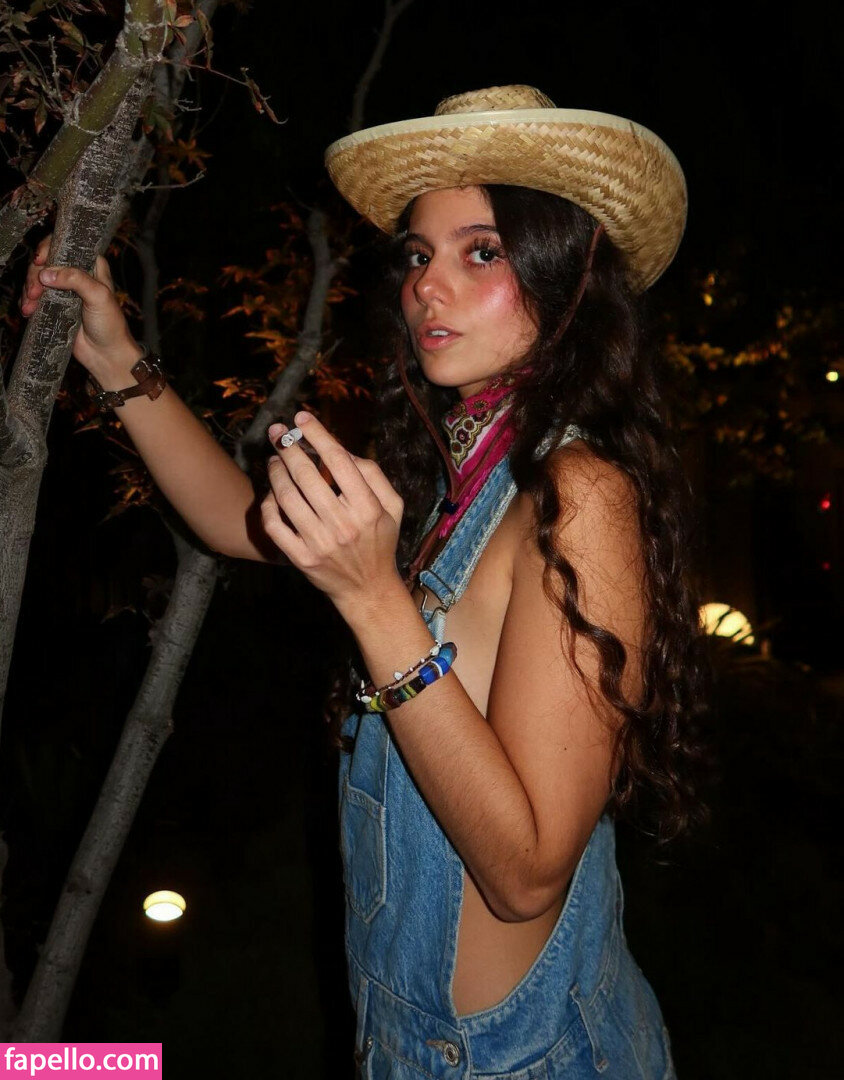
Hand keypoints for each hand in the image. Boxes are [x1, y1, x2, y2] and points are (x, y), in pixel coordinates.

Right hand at [19, 233, 143, 378]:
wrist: (106, 355)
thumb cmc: (110, 325)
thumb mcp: (99, 297)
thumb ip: (76, 280)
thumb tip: (47, 274)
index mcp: (92, 265)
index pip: (66, 245)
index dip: (49, 248)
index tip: (40, 261)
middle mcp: (77, 274)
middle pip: (46, 261)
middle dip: (35, 274)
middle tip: (35, 292)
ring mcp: (64, 290)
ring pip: (38, 278)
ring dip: (30, 290)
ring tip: (30, 306)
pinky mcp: (54, 305)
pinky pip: (35, 296)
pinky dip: (29, 301)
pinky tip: (28, 310)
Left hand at [262, 412, 403, 608]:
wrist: (368, 589)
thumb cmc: (380, 541)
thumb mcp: (393, 506)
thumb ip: (373, 474)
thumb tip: (342, 450)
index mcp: (368, 507)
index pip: (338, 461)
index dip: (317, 435)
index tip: (302, 418)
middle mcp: (343, 524)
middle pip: (307, 475)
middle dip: (288, 447)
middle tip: (277, 432)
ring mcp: (319, 543)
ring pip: (287, 497)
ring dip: (275, 471)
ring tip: (274, 460)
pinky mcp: (301, 558)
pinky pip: (275, 525)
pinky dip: (269, 504)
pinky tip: (272, 492)